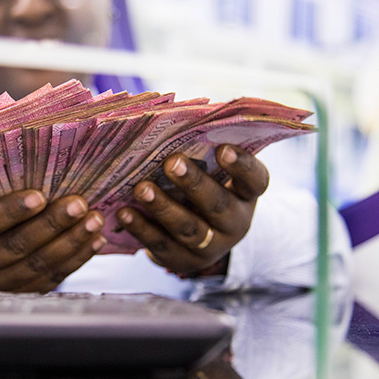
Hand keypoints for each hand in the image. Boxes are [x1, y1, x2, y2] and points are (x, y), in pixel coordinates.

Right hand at [0, 190, 106, 291]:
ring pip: (37, 266)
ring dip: (71, 242)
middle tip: (79, 204)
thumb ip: (2, 188)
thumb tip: (43, 162)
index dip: (11, 211)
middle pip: (15, 247)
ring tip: (94, 220)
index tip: (39, 196)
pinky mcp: (21, 294)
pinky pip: (52, 278)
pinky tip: (95, 240)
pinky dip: (77, 259)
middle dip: (51, 225)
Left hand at [116, 145, 268, 277]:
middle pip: (218, 205)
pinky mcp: (183, 261)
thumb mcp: (212, 172)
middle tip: (171, 162)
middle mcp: (235, 223)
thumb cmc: (203, 186)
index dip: (241, 166)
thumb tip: (173, 117)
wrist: (201, 238)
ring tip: (141, 188)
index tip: (222, 148)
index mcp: (247, 194)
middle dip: (194, 183)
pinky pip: (162, 246)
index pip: (255, 180)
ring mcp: (211, 247)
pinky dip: (141, 229)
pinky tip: (123, 212)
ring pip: (189, 228)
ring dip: (163, 207)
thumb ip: (202, 150)